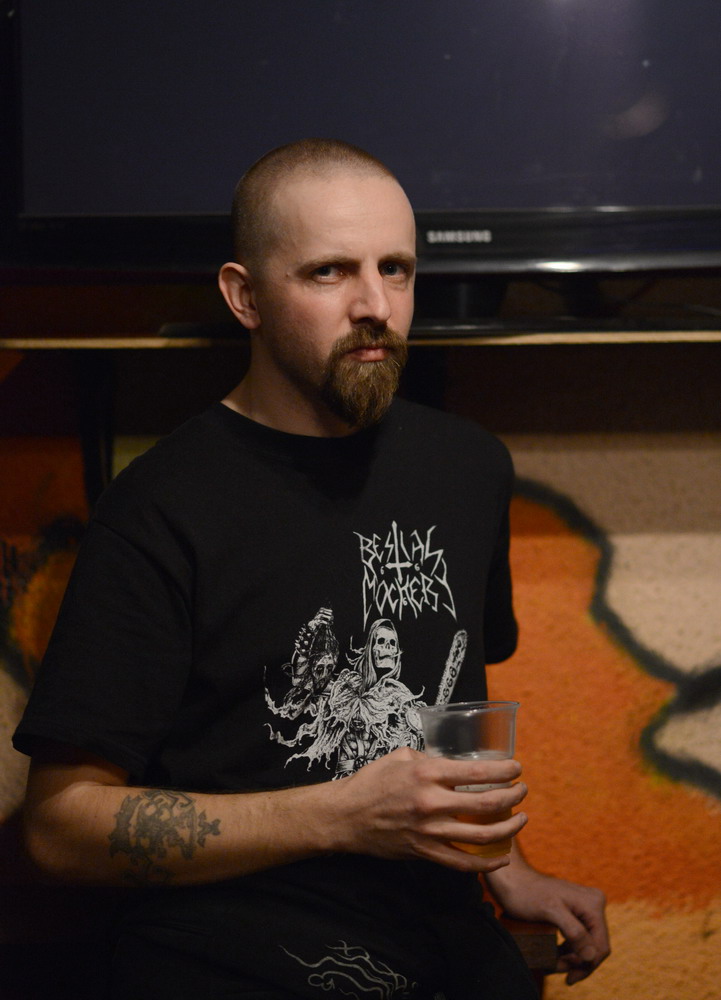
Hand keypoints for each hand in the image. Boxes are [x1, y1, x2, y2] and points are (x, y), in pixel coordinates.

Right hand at [331, 747, 527, 872]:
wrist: (346, 816)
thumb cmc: (371, 782)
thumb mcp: (400, 757)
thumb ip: (429, 758)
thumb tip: (450, 762)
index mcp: (427, 773)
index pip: (477, 771)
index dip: (504, 770)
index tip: (516, 768)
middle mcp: (432, 802)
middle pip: (486, 803)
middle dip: (513, 796)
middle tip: (522, 791)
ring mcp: (429, 831)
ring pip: (481, 836)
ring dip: (508, 828)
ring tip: (521, 820)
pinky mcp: (424, 852)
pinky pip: (462, 863)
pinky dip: (486, 863)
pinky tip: (501, 857)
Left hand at [486, 860, 609, 984]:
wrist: (512, 879)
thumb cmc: (527, 893)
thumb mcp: (550, 911)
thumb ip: (574, 932)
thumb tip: (591, 956)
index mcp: (593, 904)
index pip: (600, 946)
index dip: (586, 966)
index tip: (568, 978)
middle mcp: (593, 904)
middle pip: (593, 946)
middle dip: (576, 962)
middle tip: (554, 970)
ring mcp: (584, 908)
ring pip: (585, 944)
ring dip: (570, 958)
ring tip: (551, 965)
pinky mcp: (575, 912)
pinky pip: (577, 937)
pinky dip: (567, 950)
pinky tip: (554, 957)